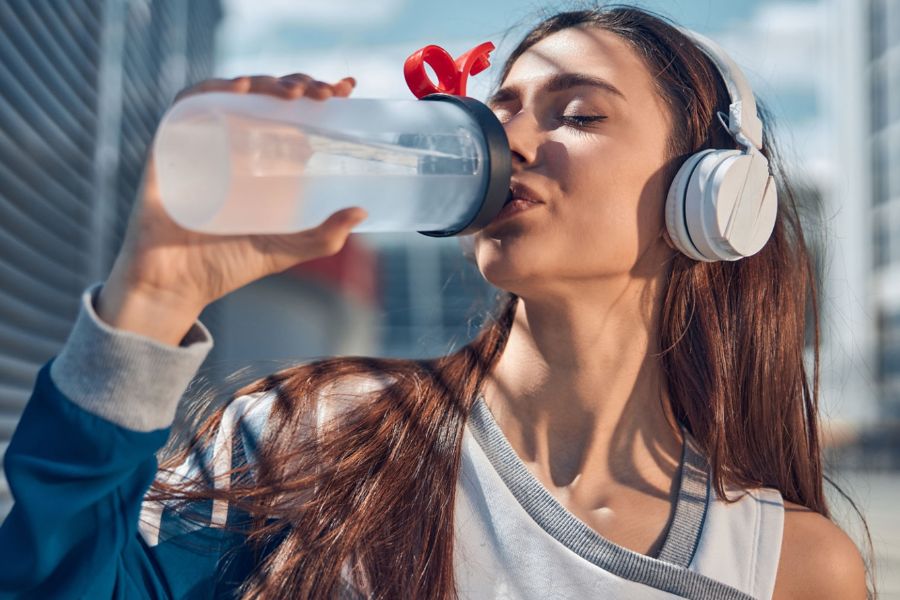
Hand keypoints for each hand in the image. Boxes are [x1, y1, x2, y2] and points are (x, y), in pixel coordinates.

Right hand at [98, 74, 365, 344]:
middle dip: (297, 84)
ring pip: (233, 92)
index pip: (292, 112)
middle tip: (324, 94)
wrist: (175, 286)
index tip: (346, 88)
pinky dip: (212, 89)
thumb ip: (323, 237)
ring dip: (264, 82)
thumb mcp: (285, 250)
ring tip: (294, 92)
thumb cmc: (226, 267)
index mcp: (261, 161)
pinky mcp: (169, 146)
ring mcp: (202, 142)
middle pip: (266, 96)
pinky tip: (242, 89)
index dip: (317, 91)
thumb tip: (361, 211)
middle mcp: (233, 144)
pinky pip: (187, 104)